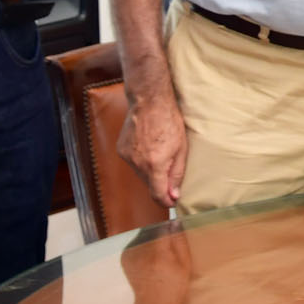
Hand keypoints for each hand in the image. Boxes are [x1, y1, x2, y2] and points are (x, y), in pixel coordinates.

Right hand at [117, 80, 187, 208]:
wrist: (149, 101)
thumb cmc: (169, 122)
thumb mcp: (181, 149)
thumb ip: (176, 174)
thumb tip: (174, 195)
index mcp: (155, 165)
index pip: (158, 195)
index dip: (166, 201)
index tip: (173, 200)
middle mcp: (138, 164)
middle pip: (149, 185)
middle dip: (160, 183)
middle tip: (170, 168)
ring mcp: (127, 157)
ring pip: (140, 174)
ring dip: (150, 171)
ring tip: (159, 152)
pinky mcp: (121, 150)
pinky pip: (133, 163)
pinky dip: (141, 160)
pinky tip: (148, 146)